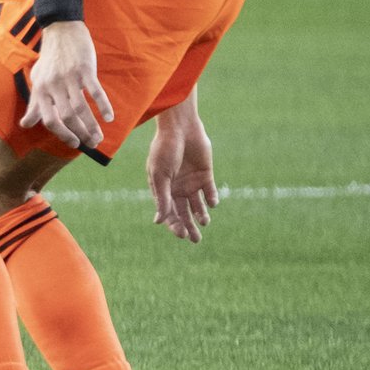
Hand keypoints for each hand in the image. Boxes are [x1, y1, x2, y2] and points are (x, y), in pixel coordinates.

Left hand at [20, 20, 113, 152]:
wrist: (60, 30)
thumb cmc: (49, 59)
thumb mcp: (37, 80)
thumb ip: (34, 104)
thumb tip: (24, 125)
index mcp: (40, 90)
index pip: (49, 120)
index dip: (61, 134)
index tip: (74, 143)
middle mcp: (53, 85)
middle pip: (66, 117)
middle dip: (80, 134)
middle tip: (92, 144)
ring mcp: (69, 77)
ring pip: (80, 108)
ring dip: (92, 125)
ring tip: (99, 137)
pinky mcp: (84, 68)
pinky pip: (94, 91)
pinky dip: (103, 105)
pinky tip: (109, 118)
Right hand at [146, 103, 217, 242]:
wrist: (181, 129)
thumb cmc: (165, 150)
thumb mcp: (160, 176)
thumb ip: (162, 198)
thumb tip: (158, 222)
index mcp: (162, 189)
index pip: (168, 213)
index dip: (174, 225)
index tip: (181, 235)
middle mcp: (177, 188)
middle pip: (184, 213)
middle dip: (189, 226)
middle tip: (196, 240)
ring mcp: (191, 182)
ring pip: (198, 205)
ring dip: (201, 215)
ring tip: (204, 222)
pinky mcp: (206, 175)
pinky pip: (210, 191)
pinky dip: (212, 199)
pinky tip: (211, 203)